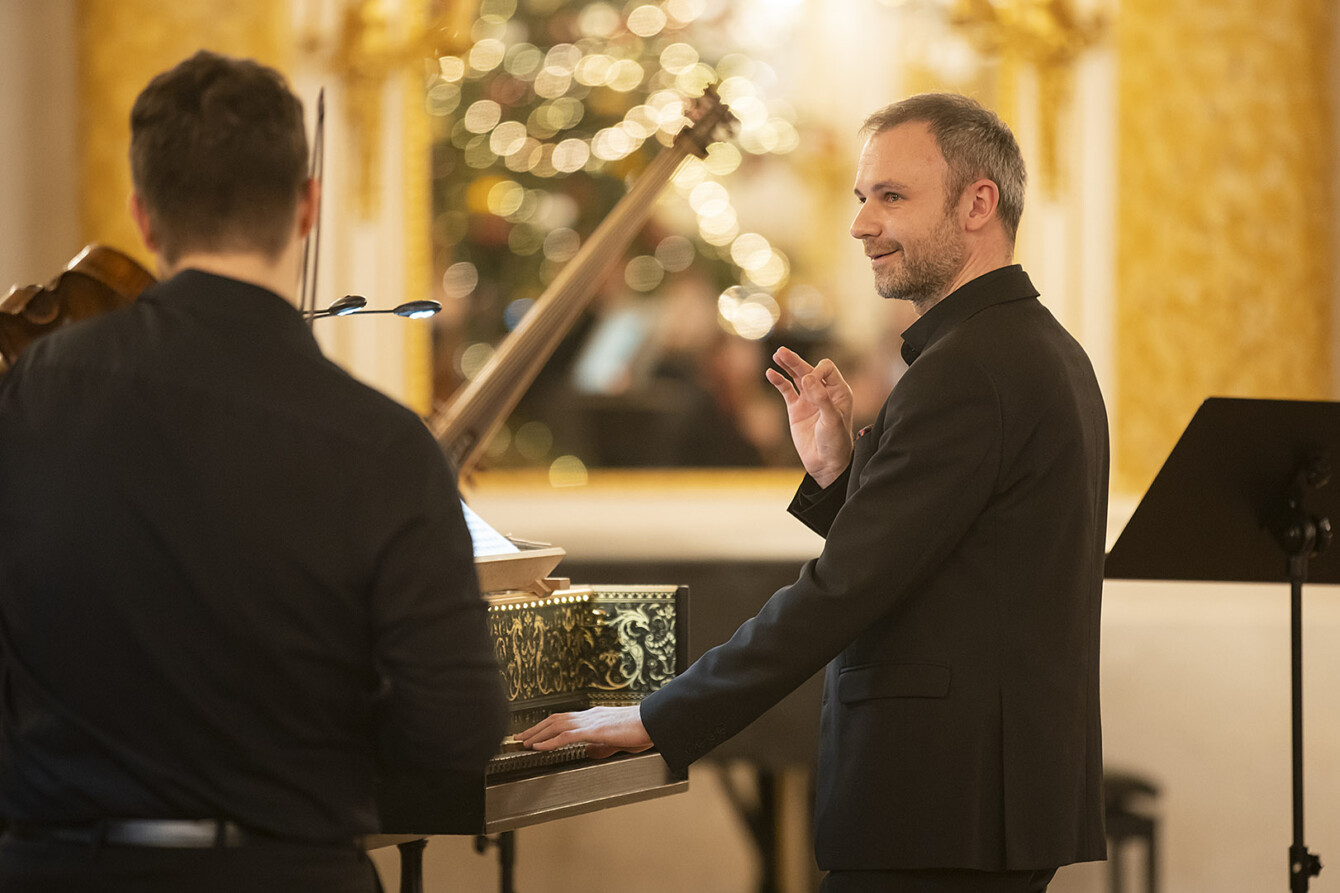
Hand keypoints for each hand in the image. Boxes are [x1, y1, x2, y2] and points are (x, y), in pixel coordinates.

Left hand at [518, 706, 652, 758]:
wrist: (654, 722)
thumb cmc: (640, 731)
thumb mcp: (616, 741)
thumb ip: (601, 746)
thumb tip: (588, 752)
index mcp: (594, 717)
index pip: (565, 718)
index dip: (547, 725)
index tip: (535, 733)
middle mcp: (589, 715)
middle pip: (555, 718)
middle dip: (536, 728)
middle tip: (521, 737)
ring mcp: (591, 721)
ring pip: (556, 724)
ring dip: (538, 733)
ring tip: (524, 742)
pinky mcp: (594, 730)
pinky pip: (566, 735)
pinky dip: (549, 741)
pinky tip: (538, 746)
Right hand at [765, 346, 853, 487]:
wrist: (826, 463)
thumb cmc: (836, 442)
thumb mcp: (832, 420)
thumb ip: (821, 398)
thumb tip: (808, 377)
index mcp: (838, 391)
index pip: (826, 369)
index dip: (816, 371)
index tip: (810, 384)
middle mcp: (823, 392)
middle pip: (808, 369)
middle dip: (796, 361)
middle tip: (782, 352)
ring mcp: (809, 400)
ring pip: (796, 377)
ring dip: (787, 365)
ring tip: (777, 354)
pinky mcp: (796, 409)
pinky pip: (786, 390)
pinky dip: (778, 381)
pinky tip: (770, 373)